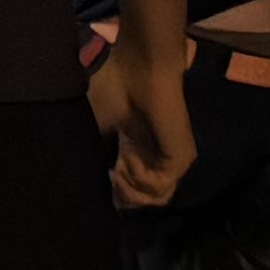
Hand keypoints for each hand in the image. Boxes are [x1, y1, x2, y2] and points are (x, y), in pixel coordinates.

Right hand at [98, 32, 193, 209]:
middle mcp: (154, 158)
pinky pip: (161, 188)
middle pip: (143, 200)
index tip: (98, 181)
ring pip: (154, 199)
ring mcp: (170, 160)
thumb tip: (88, 182)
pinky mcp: (180, 158)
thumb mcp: (94, 126)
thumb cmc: (113, 88)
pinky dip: (140, 181)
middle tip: (109, 176)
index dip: (112, 194)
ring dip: (129, 190)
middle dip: (121, 196)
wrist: (138, 70)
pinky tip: (127, 163)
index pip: (130, 189)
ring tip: (117, 170)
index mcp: (135, 151)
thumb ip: (96, 155)